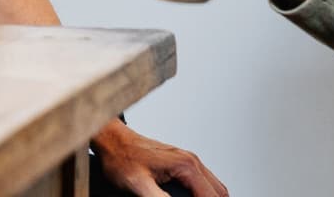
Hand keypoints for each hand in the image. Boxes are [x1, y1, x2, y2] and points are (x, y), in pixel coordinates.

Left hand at [91, 120, 227, 196]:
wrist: (113, 142)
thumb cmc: (122, 159)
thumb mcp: (139, 186)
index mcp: (185, 166)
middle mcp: (191, 161)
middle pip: (219, 193)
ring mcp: (187, 161)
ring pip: (214, 187)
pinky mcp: (181, 164)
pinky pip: (203, 182)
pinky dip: (205, 195)